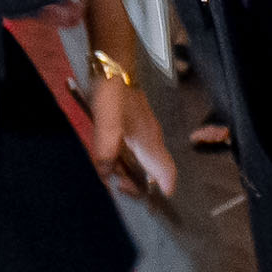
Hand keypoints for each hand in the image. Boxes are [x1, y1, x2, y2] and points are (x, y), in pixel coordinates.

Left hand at [86, 68, 178, 199]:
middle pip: (153, 172)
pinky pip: (133, 151)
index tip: (155, 205)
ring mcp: (143, 132)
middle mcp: (150, 139)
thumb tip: (105, 176)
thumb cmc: (113, 94)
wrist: (111, 66)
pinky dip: (122, 160)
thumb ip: (106, 151)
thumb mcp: (107, 124)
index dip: (164, 190)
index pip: (166, 173)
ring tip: (108, 175)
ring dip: (127, 172)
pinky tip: (107, 159)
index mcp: (149, 142)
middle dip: (137, 185)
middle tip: (117, 187)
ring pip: (141, 162)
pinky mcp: (133, 125)